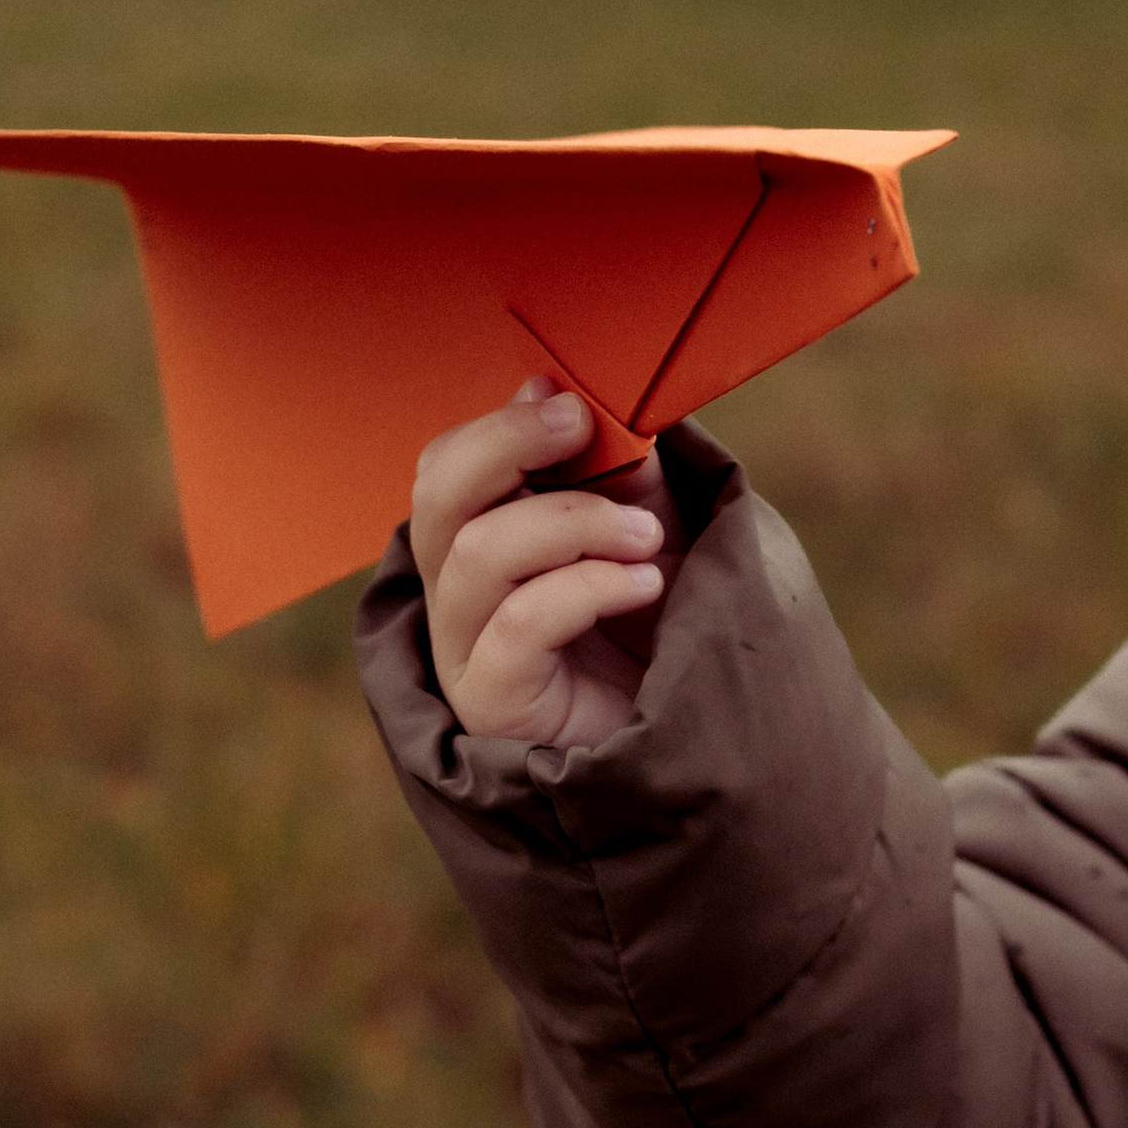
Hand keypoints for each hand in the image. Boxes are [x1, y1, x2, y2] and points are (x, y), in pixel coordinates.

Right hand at [410, 376, 684, 745]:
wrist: (689, 736)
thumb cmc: (658, 630)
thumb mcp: (642, 526)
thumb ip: (612, 468)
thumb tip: (568, 391)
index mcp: (481, 537)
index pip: (448, 465)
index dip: (501, 424)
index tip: (572, 403)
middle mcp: (458, 590)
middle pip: (437, 495)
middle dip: (507, 444)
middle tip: (582, 429)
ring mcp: (464, 647)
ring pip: (477, 553)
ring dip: (572, 523)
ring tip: (646, 536)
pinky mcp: (490, 699)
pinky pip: (518, 623)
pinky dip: (587, 587)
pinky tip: (645, 585)